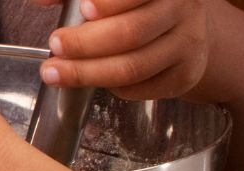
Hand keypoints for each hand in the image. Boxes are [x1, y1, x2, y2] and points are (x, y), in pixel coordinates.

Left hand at [37, 0, 211, 100]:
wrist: (183, 30)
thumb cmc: (136, 7)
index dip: (110, 3)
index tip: (84, 9)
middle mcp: (183, 11)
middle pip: (131, 33)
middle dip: (85, 44)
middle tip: (55, 45)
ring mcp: (188, 45)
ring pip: (133, 67)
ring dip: (87, 73)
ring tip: (55, 72)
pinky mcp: (184, 76)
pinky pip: (140, 88)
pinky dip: (109, 87)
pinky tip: (90, 79)